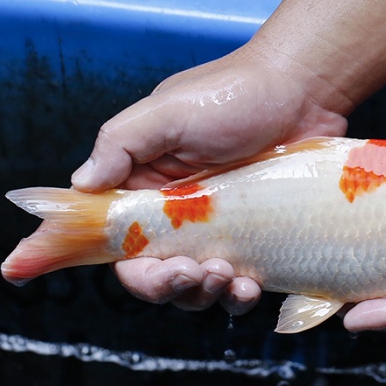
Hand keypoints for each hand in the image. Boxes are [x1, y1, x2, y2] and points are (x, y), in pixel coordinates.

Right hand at [72, 49, 347, 314]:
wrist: (304, 90)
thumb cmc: (235, 93)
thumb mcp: (168, 111)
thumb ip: (120, 145)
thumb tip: (81, 186)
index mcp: (146, 185)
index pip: (116, 239)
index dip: (112, 265)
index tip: (113, 272)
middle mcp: (178, 212)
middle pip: (155, 272)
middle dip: (171, 286)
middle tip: (194, 274)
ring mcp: (219, 228)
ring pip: (198, 284)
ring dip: (205, 294)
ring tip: (228, 277)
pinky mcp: (255, 237)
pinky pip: (239, 281)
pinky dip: (239, 295)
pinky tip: (250, 286)